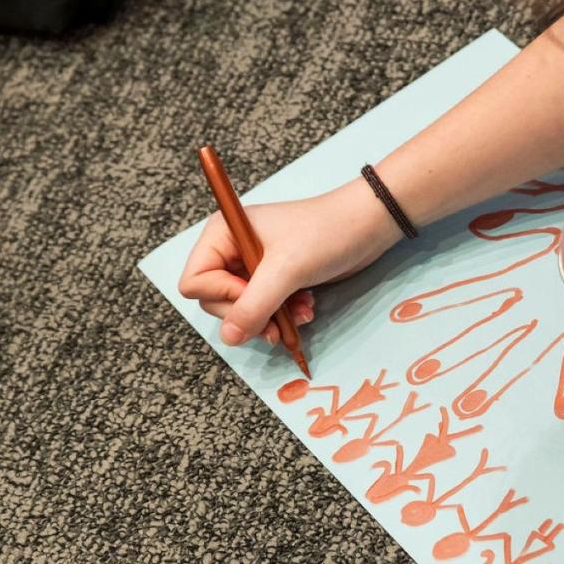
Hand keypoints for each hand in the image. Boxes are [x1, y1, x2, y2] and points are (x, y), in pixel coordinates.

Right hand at [178, 178, 401, 345]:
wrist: (368, 225)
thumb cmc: (326, 234)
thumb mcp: (286, 271)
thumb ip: (253, 306)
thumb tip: (228, 338)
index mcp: (222, 233)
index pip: (195, 282)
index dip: (222, 297)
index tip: (256, 294)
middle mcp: (232, 248)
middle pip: (216, 301)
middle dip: (249, 315)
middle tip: (277, 322)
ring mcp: (253, 264)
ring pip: (242, 310)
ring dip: (270, 319)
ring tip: (300, 314)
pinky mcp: (275, 277)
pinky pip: (265, 308)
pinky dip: (283, 315)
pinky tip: (307, 308)